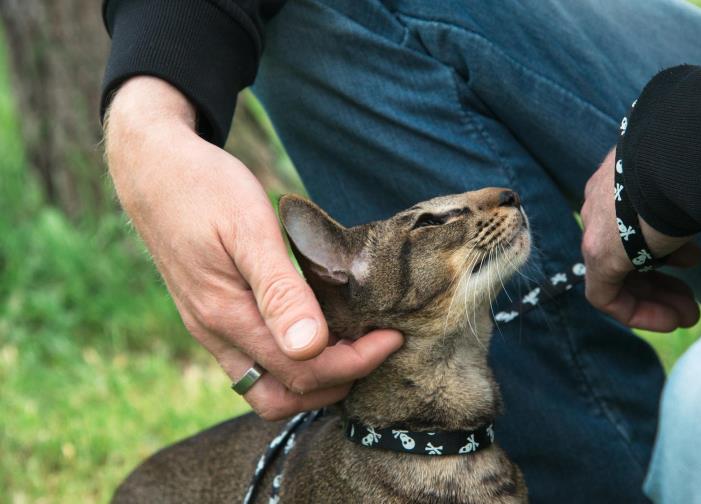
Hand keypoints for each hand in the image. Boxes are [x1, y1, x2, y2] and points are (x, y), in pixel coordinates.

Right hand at [104, 77, 403, 418]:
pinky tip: (319, 331)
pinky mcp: (210, 315)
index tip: (393, 337)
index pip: (302, 370)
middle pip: (281, 396)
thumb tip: (311, 349)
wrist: (151, 166)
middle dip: (336, 383)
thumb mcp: (249, 230)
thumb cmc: (204, 187)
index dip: (355, 363)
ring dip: (312, 380)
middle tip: (376, 348)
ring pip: (264, 386)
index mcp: (226, 315)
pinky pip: (254, 362)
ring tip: (354, 346)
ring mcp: (209, 328)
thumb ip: (279, 291)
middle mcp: (214, 333)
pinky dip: (291, 362)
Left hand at [580, 148, 700, 331]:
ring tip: (690, 314)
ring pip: (619, 275)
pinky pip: (607, 296)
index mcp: (620, 180)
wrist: (675, 157)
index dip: (664, 249)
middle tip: (692, 301)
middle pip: (626, 252)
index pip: (632, 222)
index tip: (694, 263)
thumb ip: (690, 199)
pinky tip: (671, 321)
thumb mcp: (689, 179)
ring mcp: (596, 229)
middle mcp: (601, 204)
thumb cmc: (692, 163)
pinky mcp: (598, 255)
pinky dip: (639, 312)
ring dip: (658, 297)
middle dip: (662, 280)